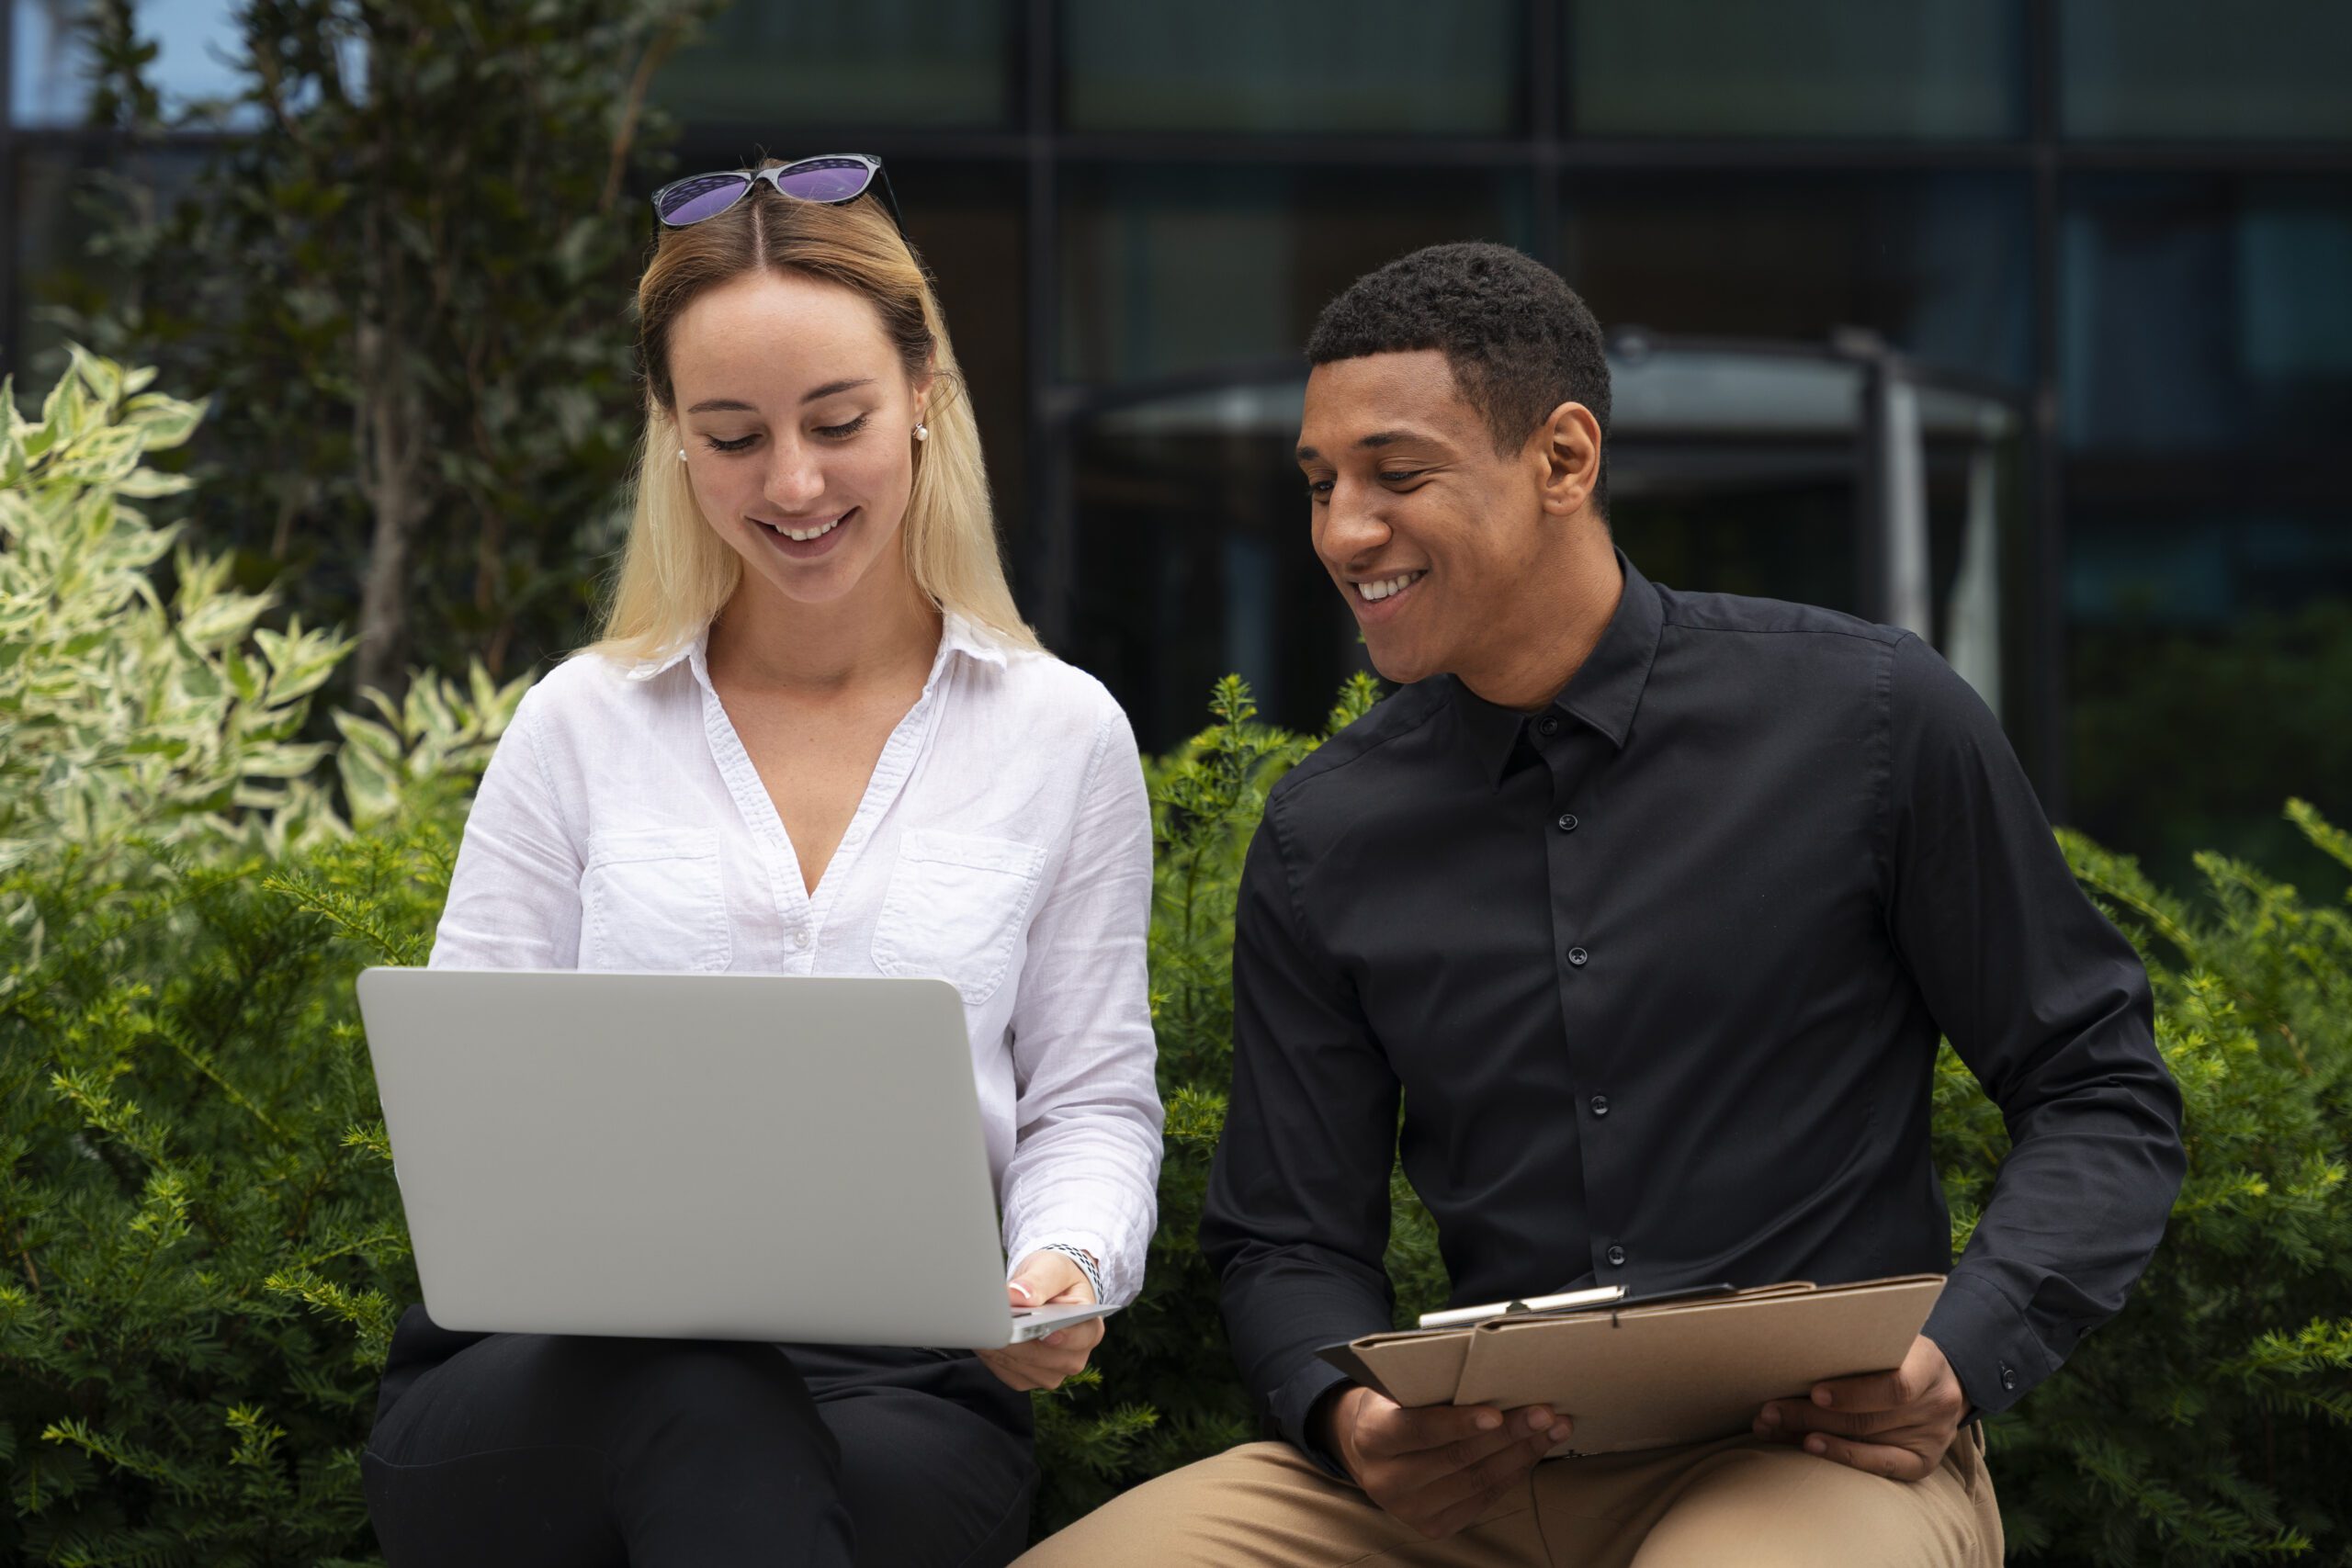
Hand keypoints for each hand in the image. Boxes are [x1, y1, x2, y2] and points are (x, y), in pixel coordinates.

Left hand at [973, 1250, 1104, 1392]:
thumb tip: (1019, 1296)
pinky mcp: (1027, 1378)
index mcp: (1090, 1329)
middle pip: (1043, 1357)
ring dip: (1000, 1348)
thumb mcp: (1053, 1268)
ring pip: (1021, 1367)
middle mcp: (1074, 1357)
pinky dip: (992, 1355)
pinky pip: (1005, 1372)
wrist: (1046, 1291)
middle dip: (1017, 1339)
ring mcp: (1051, 1372)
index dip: (1061, 1337)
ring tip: (986, 1326)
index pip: (1080, 1338)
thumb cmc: (1056, 1279)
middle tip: (997, 1321)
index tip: (1043, 1332)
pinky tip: (985, 1337)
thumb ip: (1039, 1281)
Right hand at [1323, 1385, 1570, 1539]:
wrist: (1368, 1451)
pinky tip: (1532, 1451)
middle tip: (1543, 1413)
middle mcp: (1387, 1481)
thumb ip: (1431, 1383)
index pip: (1419, 1430)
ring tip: (1552, 1430)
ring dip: (1521, 1454)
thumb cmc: (1393, 1406)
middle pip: (1457, 1458)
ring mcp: (1410, 1510)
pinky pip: (1482, 1500)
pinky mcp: (1433, 1526)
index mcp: (1373, 1437)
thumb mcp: (1397, 1388)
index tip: (1496, 1412)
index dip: (1459, 1422)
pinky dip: (1512, 1473)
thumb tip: (1492, 1368)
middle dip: (1507, 1434)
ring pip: (1476, 1483)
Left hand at [1752, 1333, 1967, 1480]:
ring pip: (1864, 1441)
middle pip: (1868, 1419)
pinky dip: (1842, 1456)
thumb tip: (1794, 1344)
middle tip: (1769, 1411)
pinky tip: (1809, 1447)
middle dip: (1810, 1415)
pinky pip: (1880, 1466)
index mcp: (1930, 1365)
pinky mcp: (1923, 1462)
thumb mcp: (1887, 1337)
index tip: (1815, 1392)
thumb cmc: (1898, 1352)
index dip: (1854, 1393)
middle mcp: (1937, 1405)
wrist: (1940, 1380)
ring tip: (1771, 1426)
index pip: (1896, 1386)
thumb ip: (1854, 1342)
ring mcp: (1933, 1437)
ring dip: (1810, 1434)